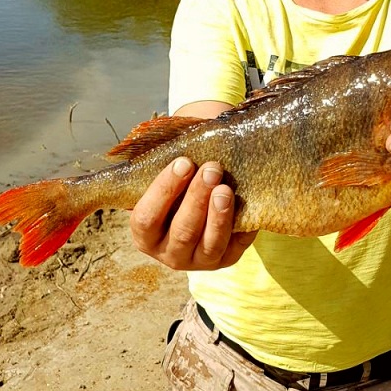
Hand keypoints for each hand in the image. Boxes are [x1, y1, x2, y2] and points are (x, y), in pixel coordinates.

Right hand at [129, 157, 256, 269]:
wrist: (201, 203)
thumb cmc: (179, 186)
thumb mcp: (165, 177)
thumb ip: (168, 161)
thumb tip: (183, 129)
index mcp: (145, 234)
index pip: (147, 218)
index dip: (164, 190)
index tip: (183, 162)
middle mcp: (168, 254)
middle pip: (182, 231)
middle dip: (197, 198)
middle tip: (212, 169)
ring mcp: (199, 261)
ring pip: (209, 244)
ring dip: (219, 216)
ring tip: (226, 189)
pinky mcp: (226, 261)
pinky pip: (236, 247)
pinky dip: (242, 226)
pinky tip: (245, 203)